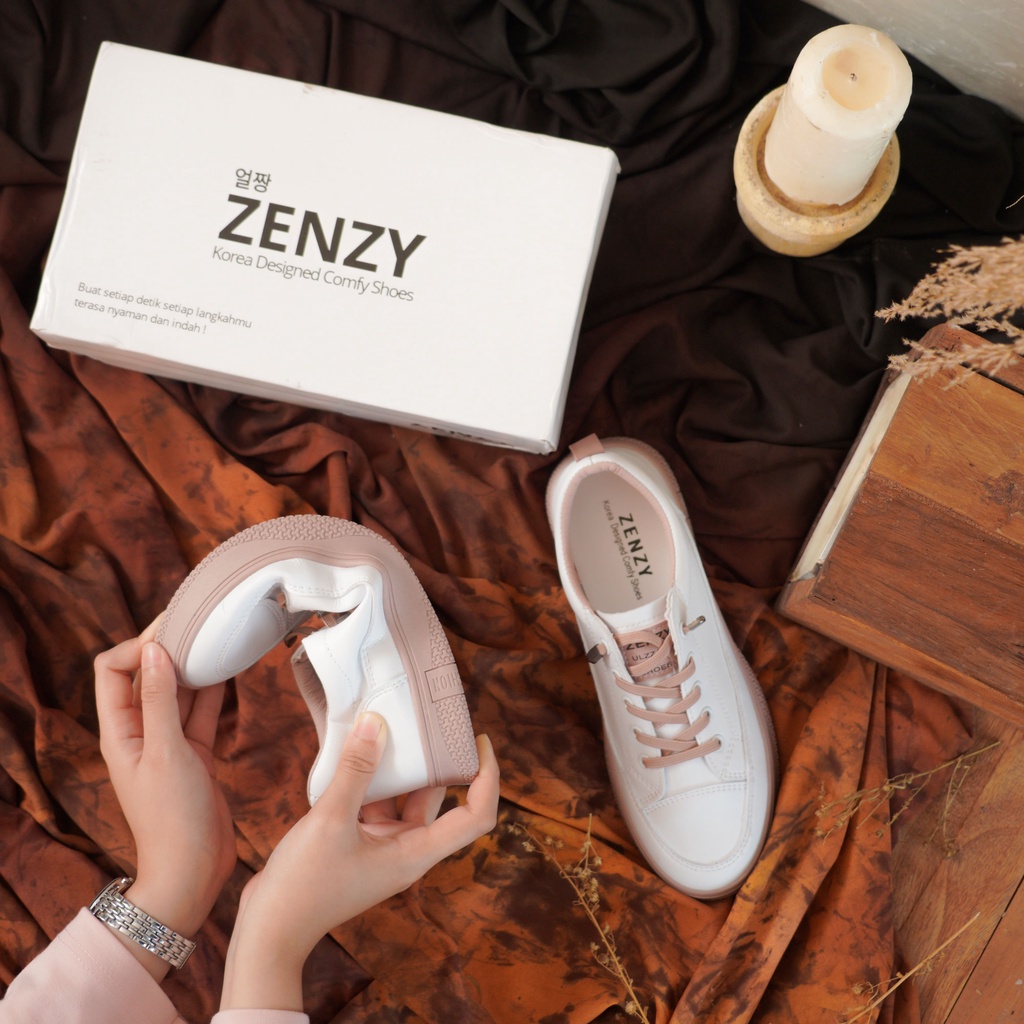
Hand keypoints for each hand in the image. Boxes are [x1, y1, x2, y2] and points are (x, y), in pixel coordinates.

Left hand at [95, 620, 235, 977]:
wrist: (193, 870)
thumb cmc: (172, 819)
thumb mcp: (167, 753)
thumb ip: (161, 701)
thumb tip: (156, 650)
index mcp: (119, 732)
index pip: (113, 670)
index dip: (137, 647)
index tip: (172, 637)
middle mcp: (140, 732)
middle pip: (146, 675)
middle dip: (168, 647)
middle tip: (199, 623)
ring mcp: (168, 742)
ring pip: (177, 690)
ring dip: (193, 665)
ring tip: (217, 639)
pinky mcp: (195, 753)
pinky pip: (201, 710)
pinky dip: (213, 689)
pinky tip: (229, 669)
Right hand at [220, 713, 499, 1011]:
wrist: (268, 930)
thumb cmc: (303, 886)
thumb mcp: (330, 820)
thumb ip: (355, 770)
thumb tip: (376, 722)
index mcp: (416, 854)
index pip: (475, 816)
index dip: (487, 778)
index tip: (480, 740)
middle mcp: (406, 851)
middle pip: (439, 800)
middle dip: (438, 760)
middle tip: (431, 719)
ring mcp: (382, 849)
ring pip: (404, 798)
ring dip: (399, 766)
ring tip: (391, 724)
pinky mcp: (359, 845)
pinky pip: (376, 804)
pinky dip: (369, 780)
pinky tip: (354, 751)